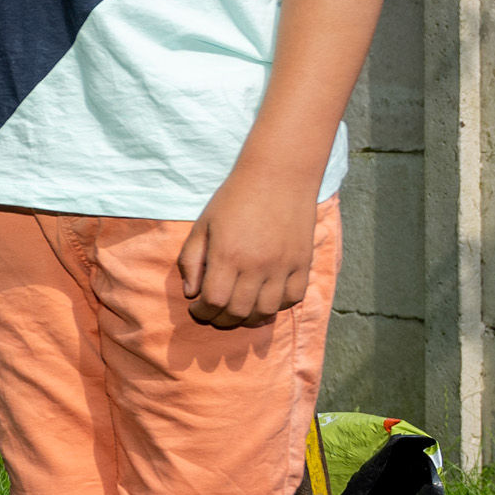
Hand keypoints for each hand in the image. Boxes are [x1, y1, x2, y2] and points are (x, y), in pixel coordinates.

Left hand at [179, 171, 316, 329]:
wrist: (279, 175)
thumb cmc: (234, 198)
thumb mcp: (203, 225)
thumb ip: (192, 260)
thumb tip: (191, 293)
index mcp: (228, 255)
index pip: (214, 301)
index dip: (203, 311)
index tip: (197, 307)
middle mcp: (257, 265)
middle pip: (238, 312)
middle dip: (221, 319)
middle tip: (214, 313)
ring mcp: (283, 266)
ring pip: (266, 311)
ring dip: (248, 318)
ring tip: (238, 311)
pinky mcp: (302, 263)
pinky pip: (292, 298)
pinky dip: (277, 306)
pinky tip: (264, 300)